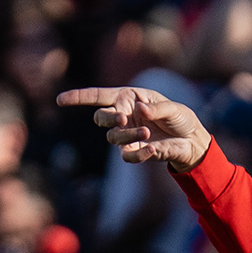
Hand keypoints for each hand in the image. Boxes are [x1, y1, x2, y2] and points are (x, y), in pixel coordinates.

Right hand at [62, 85, 214, 167]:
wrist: (191, 140)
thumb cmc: (180, 117)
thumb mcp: (172, 109)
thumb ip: (156, 108)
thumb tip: (138, 110)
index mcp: (128, 98)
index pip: (98, 96)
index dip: (78, 97)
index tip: (60, 100)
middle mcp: (123, 115)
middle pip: (101, 118)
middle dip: (107, 118)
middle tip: (122, 119)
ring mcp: (127, 135)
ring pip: (113, 137)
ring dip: (127, 134)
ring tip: (147, 132)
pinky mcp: (134, 151)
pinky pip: (127, 156)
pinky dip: (138, 154)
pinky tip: (152, 149)